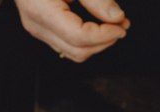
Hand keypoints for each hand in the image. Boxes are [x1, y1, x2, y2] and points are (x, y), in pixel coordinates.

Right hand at [13, 0, 129, 62]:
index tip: (121, 26)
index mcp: (41, 10)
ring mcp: (38, 29)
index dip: (104, 35)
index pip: (78, 37)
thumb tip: (115, 17)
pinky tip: (98, 26)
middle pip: (77, 51)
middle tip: (121, 24)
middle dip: (104, 42)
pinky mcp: (42, 28)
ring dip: (97, 43)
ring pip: (73, 52)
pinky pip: (67, 44)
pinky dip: (86, 39)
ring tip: (113, 25)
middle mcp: (37, 25)